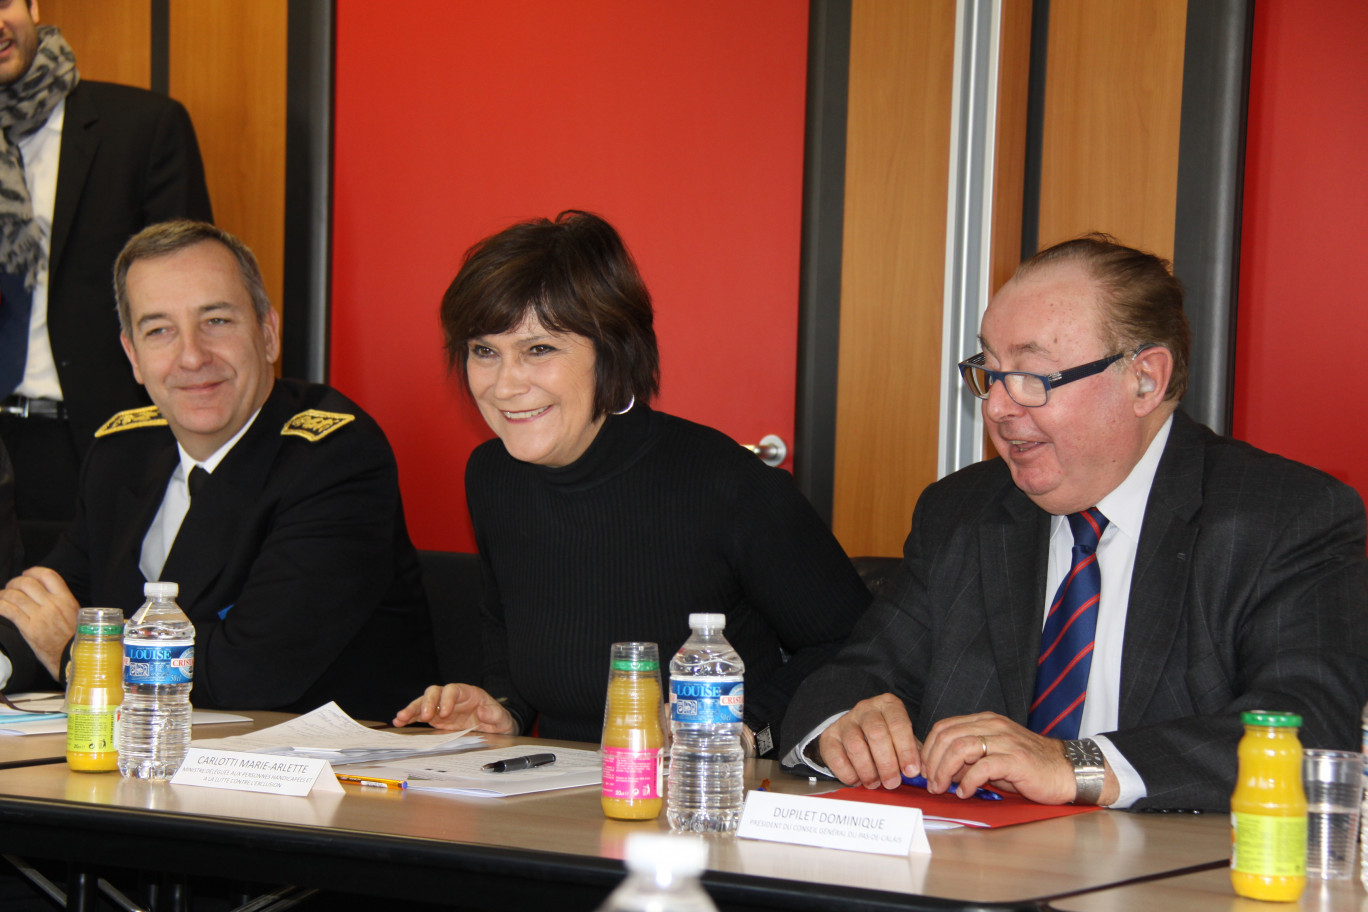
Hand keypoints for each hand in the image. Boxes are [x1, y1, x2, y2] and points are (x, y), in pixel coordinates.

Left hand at [0, 568, 79, 680]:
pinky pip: (9, 610)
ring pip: (15, 595)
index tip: (27, 574)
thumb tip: (43, 594)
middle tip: (11, 588)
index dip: (33, 571)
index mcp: (66, 599)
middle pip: (27, 582)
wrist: (74, 657)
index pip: (48, 575)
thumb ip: (60, 602)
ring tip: (2, 598)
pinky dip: (0, 606)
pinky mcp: (29, 628)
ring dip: (4, 594)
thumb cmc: (75, 638)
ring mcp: (40, 616)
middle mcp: (52, 604)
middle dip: (14, 583)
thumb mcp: (74, 614)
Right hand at [392, 683, 517, 733]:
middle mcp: (452, 698)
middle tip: (425, 717)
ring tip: (401, 718)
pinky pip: (420, 715)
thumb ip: (495, 715)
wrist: (495, 729)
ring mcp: (442, 708)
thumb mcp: (503, 719)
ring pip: (424, 703)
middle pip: (435, 692)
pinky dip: (410, 717)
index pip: (453, 690)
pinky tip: (399, 721)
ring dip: (412, 709)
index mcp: (468, 693)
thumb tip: (483, 711)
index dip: (447, 699)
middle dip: (428, 703)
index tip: (445, 713)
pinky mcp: (436, 718)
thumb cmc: (499, 721)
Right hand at [817, 692, 922, 788]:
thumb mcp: (902, 738)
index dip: (906, 749)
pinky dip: (849, 774)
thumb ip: (912, 752)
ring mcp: (846, 721)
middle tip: (892, 782)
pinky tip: (857, 779)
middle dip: (887, 763)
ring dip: (868, 771)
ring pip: (856, 746)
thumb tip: (921, 774)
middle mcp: (866, 709)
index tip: (911, 771)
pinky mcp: (829, 736)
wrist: (855, 730)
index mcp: (888, 705)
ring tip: (875, 783)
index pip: (899, 723)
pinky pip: (837, 758)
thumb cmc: (885, 736)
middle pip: (876, 734)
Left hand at [918, 712, 1116, 804]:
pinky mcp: (1016, 759)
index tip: (924, 770)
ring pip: (961, 747)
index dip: (929, 749)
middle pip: (948, 737)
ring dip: (945, 770)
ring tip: (943, 788)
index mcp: (985, 721)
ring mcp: (1005, 740)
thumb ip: (969, 757)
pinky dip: (968, 781)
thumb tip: (940, 770)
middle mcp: (993, 726)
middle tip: (931, 783)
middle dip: (933, 762)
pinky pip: (983, 766)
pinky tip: (965, 792)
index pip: (945, 727)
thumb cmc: (1028, 767)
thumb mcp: (993, 756)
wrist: (1066, 770)